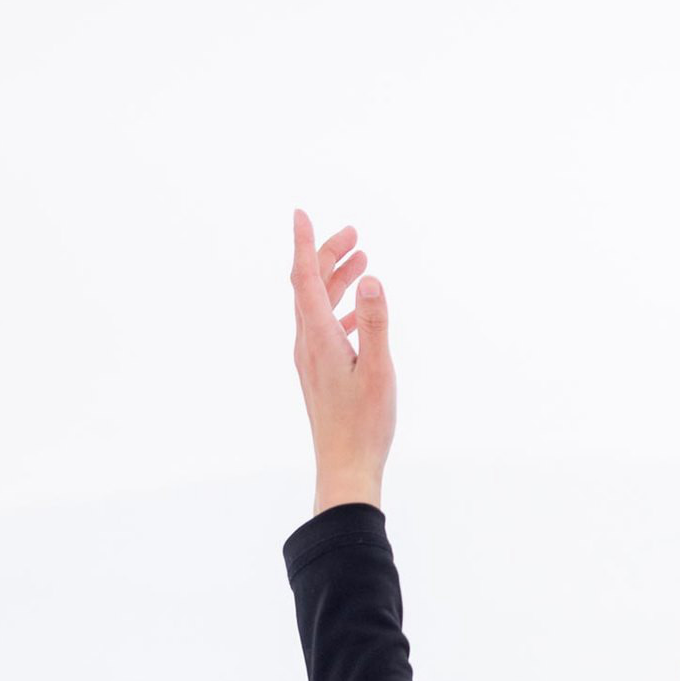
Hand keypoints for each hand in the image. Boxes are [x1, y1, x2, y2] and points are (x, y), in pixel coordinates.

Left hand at [291, 211, 395, 497]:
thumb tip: (372, 280)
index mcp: (318, 338)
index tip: (301, 214)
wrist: (345, 466)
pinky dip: (340, 308)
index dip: (305, 245)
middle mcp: (308, 344)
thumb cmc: (364, 424)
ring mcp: (311, 359)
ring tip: (361, 261)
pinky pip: (324, 327)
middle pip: (308, 288)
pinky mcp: (319, 372)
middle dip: (328, 256)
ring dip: (336, 281)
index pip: (304, 279)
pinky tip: (359, 311)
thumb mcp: (378, 370)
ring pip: (317, 307)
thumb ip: (376, 323)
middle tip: (354, 236)